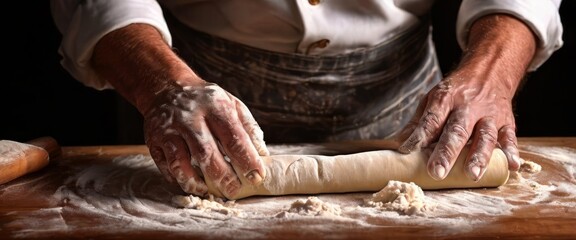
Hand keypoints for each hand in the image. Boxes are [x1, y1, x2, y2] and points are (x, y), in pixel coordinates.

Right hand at [143, 80, 268, 197]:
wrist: (166, 87)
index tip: (257, 177)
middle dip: (223, 176)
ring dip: (196, 182)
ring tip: (210, 192)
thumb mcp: (232, 104)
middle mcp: (190, 116)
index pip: (234, 137)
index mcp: (215, 106)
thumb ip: (249, 128)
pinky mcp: (154, 140)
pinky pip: (165, 165)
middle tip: (234, 191)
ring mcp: (169, 129)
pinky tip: (191, 184)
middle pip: (207, 152)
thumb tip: (263, 155)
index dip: (246, 160)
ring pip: (180, 162)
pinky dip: (178, 179)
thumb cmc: (206, 101)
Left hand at [395, 14, 536, 180]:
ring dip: (479, 156)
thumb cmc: (456, 91)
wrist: (489, 71)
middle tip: (436, 172)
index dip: (419, 135)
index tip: (407, 151)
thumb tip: (399, 144)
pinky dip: (512, 150)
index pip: (431, 119)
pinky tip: (511, 165)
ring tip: (472, 175)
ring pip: (485, 136)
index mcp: (446, 98)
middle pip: (456, 131)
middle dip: (446, 152)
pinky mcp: (506, 121)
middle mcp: (468, 106)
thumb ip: (419, 122)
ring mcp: (489, 114)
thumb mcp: (433, 99)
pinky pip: (510, 136)